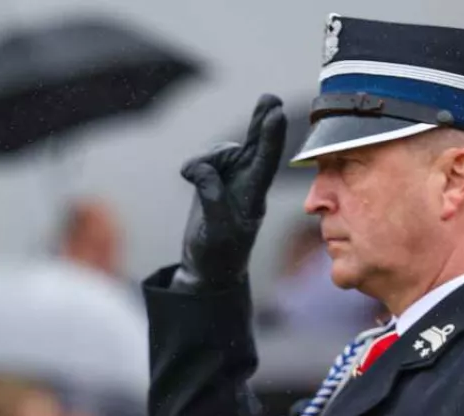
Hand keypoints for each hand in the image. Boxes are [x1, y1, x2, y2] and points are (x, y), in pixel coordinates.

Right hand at [175, 94, 285, 290]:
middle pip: (256, 145)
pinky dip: (196, 164)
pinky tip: (189, 176)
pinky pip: (207, 160)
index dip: (271, 137)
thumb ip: (212, 197)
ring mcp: (232, 180)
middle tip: (269, 99)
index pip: (265, 161)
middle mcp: (247, 183)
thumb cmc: (219, 255)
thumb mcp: (216, 230)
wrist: (208, 269)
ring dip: (207, 157)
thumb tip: (203, 171)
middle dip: (261, 122)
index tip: (275, 114)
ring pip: (221, 152)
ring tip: (191, 176)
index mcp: (254, 196)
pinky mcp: (215, 181)